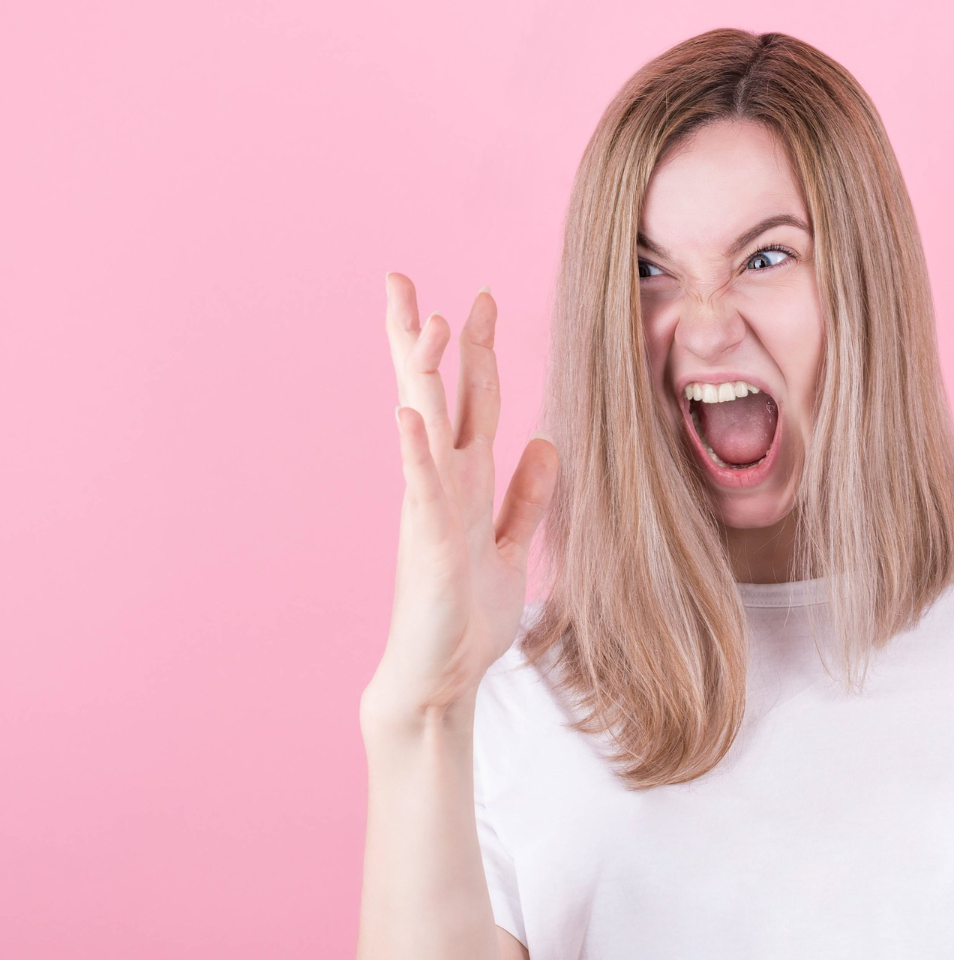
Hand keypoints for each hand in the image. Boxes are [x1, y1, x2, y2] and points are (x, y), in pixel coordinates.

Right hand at [361, 272, 557, 732]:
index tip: (475, 300)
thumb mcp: (509, 545)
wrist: (438, 679)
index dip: (471, 351)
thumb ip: (525, 496)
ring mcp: (430, 511)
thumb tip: (544, 441)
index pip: (467, 401)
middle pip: (432, 396)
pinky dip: (417, 451)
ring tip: (424, 322)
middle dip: (422, 338)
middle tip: (403, 279)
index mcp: (464, 482)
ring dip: (423, 376)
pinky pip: (422, 490)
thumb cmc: (465, 616)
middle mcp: (442, 485)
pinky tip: (410, 415)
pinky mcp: (426, 546)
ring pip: (425, 429)